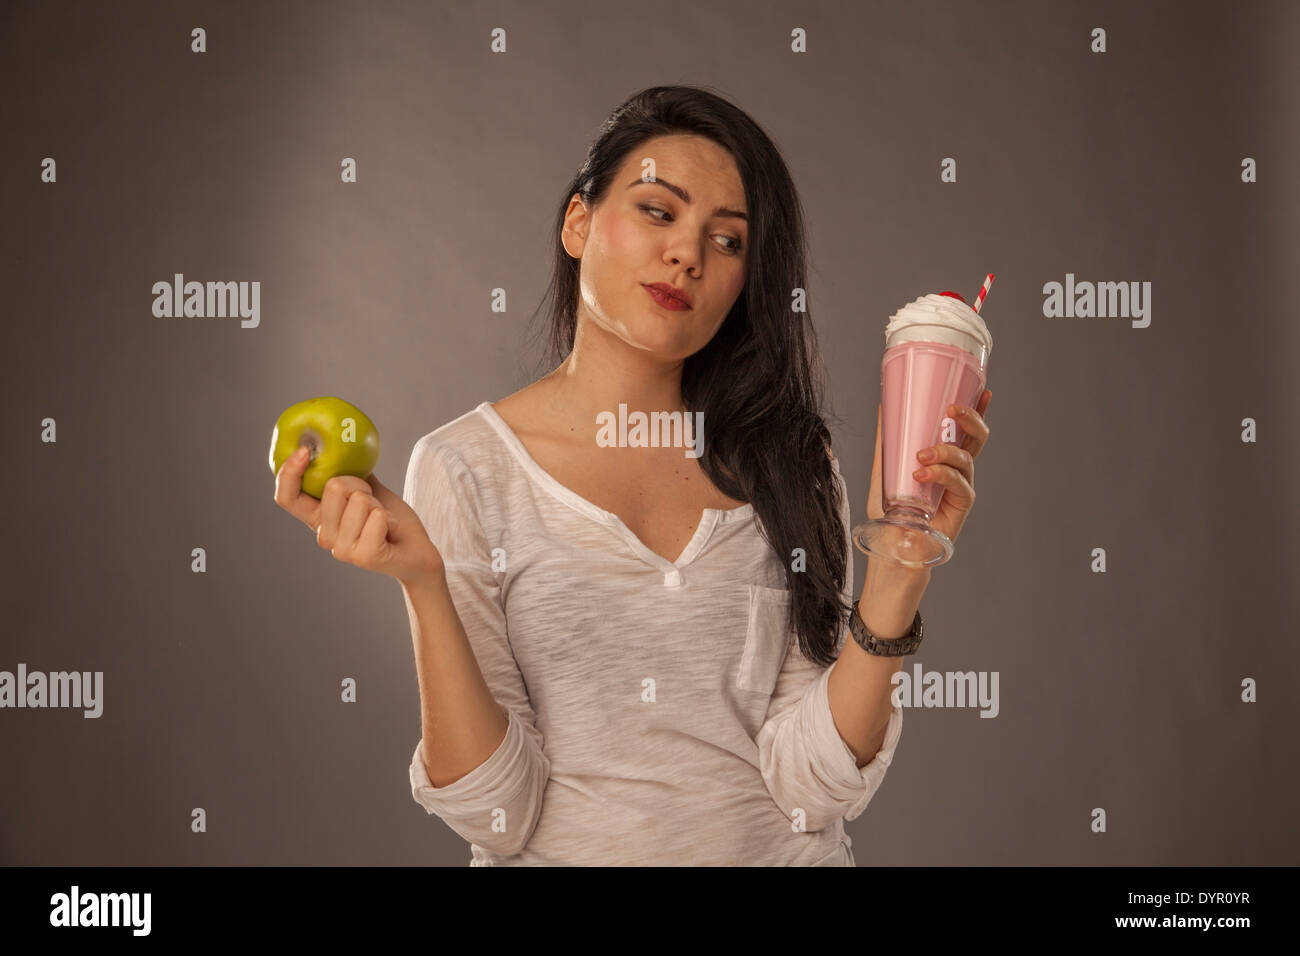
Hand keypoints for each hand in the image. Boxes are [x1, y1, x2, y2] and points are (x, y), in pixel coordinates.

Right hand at [273, 446, 441, 585]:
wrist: (418, 552)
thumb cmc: (390, 519)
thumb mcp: (366, 490)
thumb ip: (348, 473)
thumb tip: (336, 443)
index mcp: (318, 519)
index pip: (286, 498)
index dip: (288, 472)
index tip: (305, 451)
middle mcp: (324, 536)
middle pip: (333, 487)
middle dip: (361, 485)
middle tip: (374, 504)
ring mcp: (342, 550)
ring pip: (358, 500)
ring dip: (378, 503)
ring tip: (383, 519)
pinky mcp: (365, 557)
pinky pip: (377, 516)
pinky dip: (390, 517)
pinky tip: (392, 530)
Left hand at [865, 388, 992, 546]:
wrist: (892, 543)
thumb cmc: (892, 509)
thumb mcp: (885, 467)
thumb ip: (887, 441)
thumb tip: (884, 406)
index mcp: (946, 459)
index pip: (966, 432)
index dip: (978, 412)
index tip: (984, 392)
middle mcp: (958, 471)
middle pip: (977, 440)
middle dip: (970, 420)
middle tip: (951, 410)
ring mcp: (961, 488)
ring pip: (967, 460)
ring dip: (945, 451)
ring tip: (921, 455)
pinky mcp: (960, 506)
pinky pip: (959, 484)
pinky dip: (941, 475)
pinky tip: (922, 474)